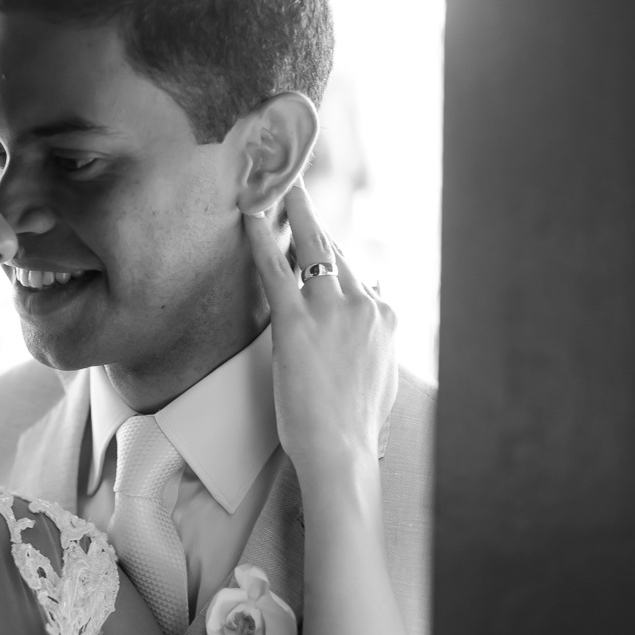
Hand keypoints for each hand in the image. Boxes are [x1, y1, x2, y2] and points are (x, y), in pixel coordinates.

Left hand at [245, 182, 397, 480]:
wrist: (342, 452)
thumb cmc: (355, 424)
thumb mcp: (382, 374)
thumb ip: (378, 337)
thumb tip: (378, 310)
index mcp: (385, 316)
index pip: (357, 272)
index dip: (332, 253)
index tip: (317, 235)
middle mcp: (364, 304)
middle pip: (335, 251)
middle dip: (313, 218)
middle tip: (295, 183)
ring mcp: (331, 310)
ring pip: (311, 248)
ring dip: (293, 211)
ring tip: (275, 183)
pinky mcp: (296, 322)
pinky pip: (275, 268)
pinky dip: (261, 236)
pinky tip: (250, 211)